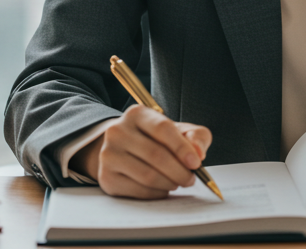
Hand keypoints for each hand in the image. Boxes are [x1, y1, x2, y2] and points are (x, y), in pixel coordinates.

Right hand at [72, 105, 212, 198]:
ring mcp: (108, 155)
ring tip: (178, 182)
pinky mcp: (106, 178)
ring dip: (170, 183)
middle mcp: (117, 131)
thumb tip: (198, 153)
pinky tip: (163, 188)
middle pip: (156, 154)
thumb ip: (196, 136)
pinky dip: (157, 193)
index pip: (162, 128)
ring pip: (147, 175)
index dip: (182, 148)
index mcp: (137, 114)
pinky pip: (138, 191)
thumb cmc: (158, 140)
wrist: (124, 151)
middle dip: (179, 171)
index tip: (196, 163)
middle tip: (190, 179)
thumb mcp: (179, 131)